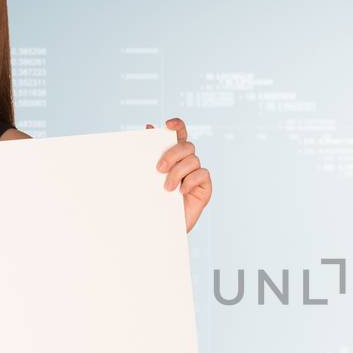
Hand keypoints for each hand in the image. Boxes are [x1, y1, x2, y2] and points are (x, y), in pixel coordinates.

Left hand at [147, 116, 211, 232]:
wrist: (160, 227)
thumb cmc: (153, 201)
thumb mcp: (147, 177)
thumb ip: (150, 154)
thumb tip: (149, 127)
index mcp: (173, 156)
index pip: (179, 134)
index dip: (177, 125)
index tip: (168, 124)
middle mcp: (187, 162)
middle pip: (186, 146)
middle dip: (172, 154)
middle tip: (159, 168)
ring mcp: (197, 174)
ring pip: (193, 160)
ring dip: (178, 172)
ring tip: (167, 188)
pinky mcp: (205, 187)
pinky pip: (203, 174)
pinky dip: (191, 180)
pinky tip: (182, 191)